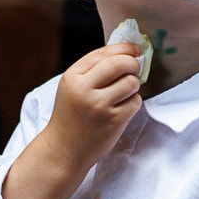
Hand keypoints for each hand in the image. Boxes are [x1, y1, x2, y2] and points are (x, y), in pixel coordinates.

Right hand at [44, 42, 144, 176]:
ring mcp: (99, 106)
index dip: (123, 49)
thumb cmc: (71, 116)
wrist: (64, 150)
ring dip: (133, 86)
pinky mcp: (113, 121)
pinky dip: (132, 103)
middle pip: (120, 64)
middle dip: (133, 64)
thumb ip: (93, 70)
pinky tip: (121, 110)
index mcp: (72, 77)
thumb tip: (126, 53)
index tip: (134, 50)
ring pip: (131, 82)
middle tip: (135, 69)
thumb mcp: (72, 88)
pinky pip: (135, 102)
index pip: (103, 53)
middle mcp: (84, 89)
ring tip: (122, 94)